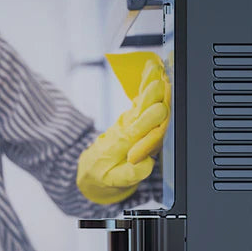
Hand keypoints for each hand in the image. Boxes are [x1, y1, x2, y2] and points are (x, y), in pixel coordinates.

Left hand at [76, 52, 170, 204]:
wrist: (91, 169)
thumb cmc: (105, 175)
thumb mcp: (113, 182)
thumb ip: (130, 174)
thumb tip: (147, 164)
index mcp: (122, 145)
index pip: (138, 133)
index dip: (148, 124)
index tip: (159, 111)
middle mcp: (126, 130)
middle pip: (141, 113)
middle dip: (151, 99)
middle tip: (160, 84)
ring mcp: (129, 122)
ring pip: (141, 102)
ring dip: (149, 86)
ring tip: (155, 69)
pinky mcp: (132, 117)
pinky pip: (140, 99)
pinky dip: (146, 84)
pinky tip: (152, 68)